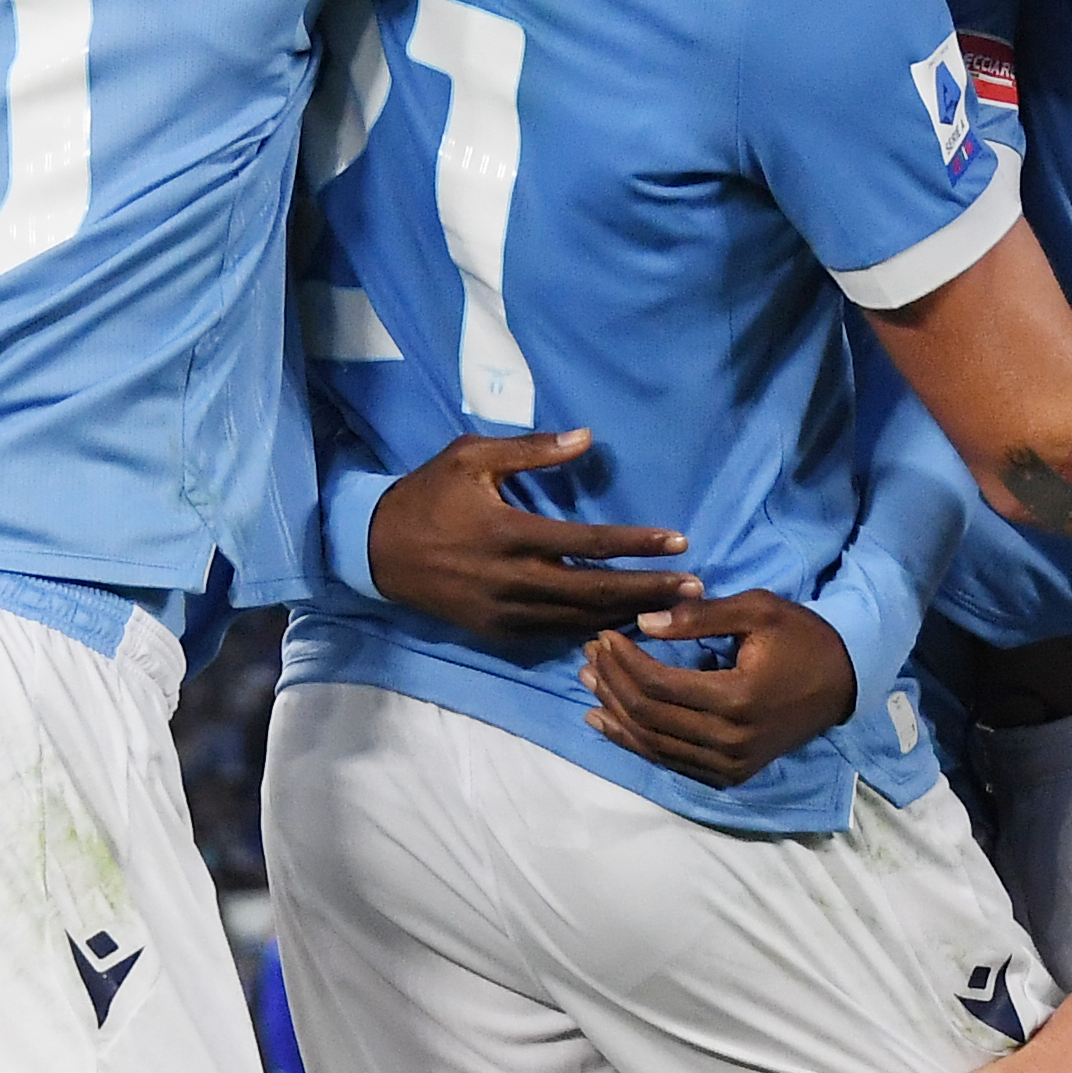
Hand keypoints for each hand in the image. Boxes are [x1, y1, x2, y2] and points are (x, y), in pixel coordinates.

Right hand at [364, 428, 692, 638]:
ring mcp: (503, 613)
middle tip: (696, 588)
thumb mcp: (471, 457)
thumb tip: (587, 437)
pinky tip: (622, 626)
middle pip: (595, 590)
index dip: (638, 544)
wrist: (375, 551)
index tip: (679, 542)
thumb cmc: (428, 494)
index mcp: (508, 533)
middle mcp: (511, 580)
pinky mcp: (496, 633)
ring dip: (627, 614)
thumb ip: (531, 450)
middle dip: (649, 590)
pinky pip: (553, 635)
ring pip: (579, 619)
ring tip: (673, 609)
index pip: (589, 542)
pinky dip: (590, 630)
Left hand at [581, 592, 858, 786]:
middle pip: (649, 716)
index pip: (659, 685)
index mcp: (738, 699)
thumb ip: (698, 617)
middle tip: (590, 654)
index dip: (623, 661)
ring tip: (589, 682)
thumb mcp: (757, 610)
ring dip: (615, 713)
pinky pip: (670, 761)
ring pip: (653, 744)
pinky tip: (606, 722)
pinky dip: (634, 742)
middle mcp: (730, 741)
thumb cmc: (801, 637)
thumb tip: (642, 624)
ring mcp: (730, 764)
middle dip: (612, 683)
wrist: (843, 683)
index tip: (605, 635)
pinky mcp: (729, 774)